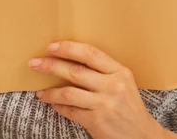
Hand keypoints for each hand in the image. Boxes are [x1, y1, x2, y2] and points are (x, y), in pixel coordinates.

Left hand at [29, 42, 167, 138]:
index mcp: (120, 71)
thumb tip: (73, 61)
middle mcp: (113, 85)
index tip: (51, 47)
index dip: (69, 48)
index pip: (91, 54)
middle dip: (51, 65)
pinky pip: (70, 111)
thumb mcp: (124, 83)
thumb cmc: (130, 106)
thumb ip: (105, 72)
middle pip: (75, 71)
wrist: (142, 134)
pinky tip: (53, 105)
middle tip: (35, 63)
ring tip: (40, 92)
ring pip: (68, 92)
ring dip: (50, 92)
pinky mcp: (96, 121)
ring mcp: (104, 103)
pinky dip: (59, 107)